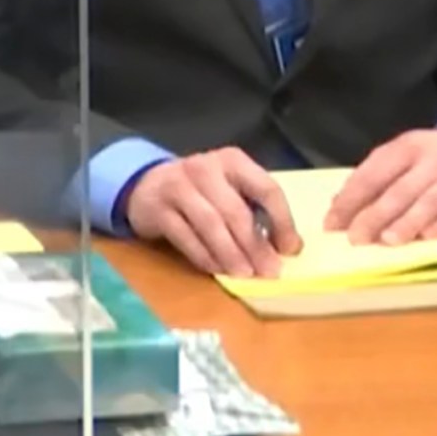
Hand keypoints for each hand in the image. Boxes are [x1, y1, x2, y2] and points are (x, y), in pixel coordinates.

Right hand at [124, 148, 302, 277]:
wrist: (146, 185)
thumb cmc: (200, 190)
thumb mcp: (228, 186)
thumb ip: (254, 207)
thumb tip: (285, 246)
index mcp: (232, 161)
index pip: (266, 189)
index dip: (282, 221)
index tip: (290, 249)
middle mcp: (205, 169)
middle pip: (235, 210)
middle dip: (255, 245)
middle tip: (269, 271)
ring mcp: (178, 187)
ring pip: (210, 224)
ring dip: (231, 254)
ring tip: (245, 274)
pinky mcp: (158, 209)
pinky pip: (185, 237)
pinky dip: (204, 256)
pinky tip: (217, 270)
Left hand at [328, 125, 436, 244]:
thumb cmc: (435, 155)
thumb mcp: (405, 153)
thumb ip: (375, 175)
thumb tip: (338, 204)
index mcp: (406, 148)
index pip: (372, 174)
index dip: (350, 199)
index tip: (331, 223)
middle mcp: (431, 162)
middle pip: (398, 192)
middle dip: (373, 216)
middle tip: (354, 239)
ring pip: (427, 204)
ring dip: (405, 223)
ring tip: (386, 241)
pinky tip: (427, 238)